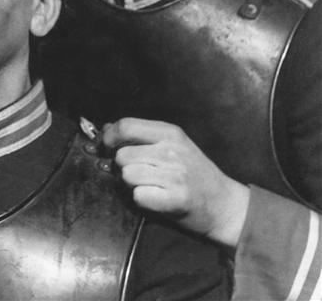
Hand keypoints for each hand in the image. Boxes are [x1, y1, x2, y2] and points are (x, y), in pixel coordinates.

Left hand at [103, 118, 249, 248]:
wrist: (224, 204)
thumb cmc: (194, 173)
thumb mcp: (173, 144)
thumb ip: (141, 135)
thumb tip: (105, 128)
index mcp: (170, 132)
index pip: (126, 126)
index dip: (109, 137)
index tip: (106, 147)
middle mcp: (172, 150)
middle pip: (122, 155)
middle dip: (121, 167)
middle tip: (137, 173)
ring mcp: (175, 174)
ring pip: (127, 175)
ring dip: (131, 184)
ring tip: (149, 186)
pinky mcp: (176, 199)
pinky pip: (138, 196)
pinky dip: (142, 200)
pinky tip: (156, 198)